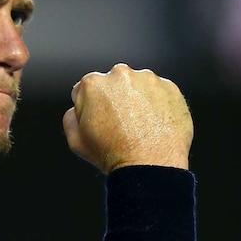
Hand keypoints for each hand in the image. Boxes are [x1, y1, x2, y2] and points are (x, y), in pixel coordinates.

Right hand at [62, 63, 192, 173]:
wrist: (150, 166)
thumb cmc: (114, 154)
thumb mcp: (76, 141)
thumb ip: (70, 117)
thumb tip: (76, 109)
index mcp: (93, 84)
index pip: (87, 89)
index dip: (91, 107)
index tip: (101, 121)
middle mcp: (120, 74)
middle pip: (114, 84)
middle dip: (115, 99)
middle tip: (121, 124)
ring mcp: (148, 79)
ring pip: (138, 86)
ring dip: (138, 99)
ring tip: (140, 126)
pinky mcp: (171, 88)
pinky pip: (160, 92)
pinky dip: (158, 104)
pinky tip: (155, 124)